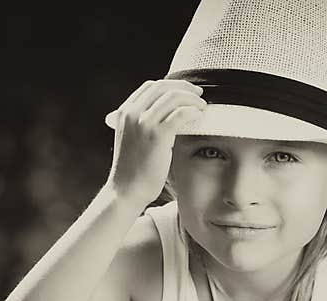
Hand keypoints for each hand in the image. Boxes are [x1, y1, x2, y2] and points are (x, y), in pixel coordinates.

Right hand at [106, 79, 206, 206]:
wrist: (126, 190)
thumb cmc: (132, 169)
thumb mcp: (131, 138)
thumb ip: (142, 123)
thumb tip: (167, 113)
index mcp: (125, 112)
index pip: (150, 86)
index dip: (172, 85)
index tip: (185, 91)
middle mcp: (132, 113)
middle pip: (163, 87)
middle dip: (184, 88)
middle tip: (199, 95)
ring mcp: (144, 123)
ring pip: (173, 97)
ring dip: (191, 100)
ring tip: (201, 108)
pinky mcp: (157, 136)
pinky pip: (180, 114)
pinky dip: (192, 111)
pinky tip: (198, 117)